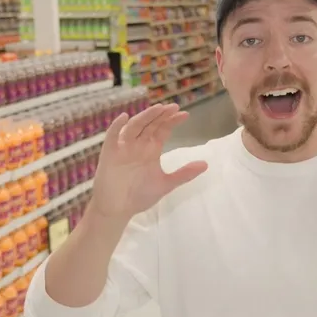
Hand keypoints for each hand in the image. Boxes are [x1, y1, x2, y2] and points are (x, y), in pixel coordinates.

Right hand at [90, 103, 207, 222]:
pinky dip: (116, 126)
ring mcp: (123, 147)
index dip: (172, 121)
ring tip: (157, 109)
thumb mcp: (166, 184)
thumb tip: (206, 164)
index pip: (163, 129)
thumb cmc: (140, 196)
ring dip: (145, 116)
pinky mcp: (110, 153)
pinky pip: (112, 136)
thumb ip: (184, 174)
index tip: (185, 115)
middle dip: (161, 115)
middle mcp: (138, 144)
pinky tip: (124, 117)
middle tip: (174, 107)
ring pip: (134, 126)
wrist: (118, 209)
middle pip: (150, 124)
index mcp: (151, 149)